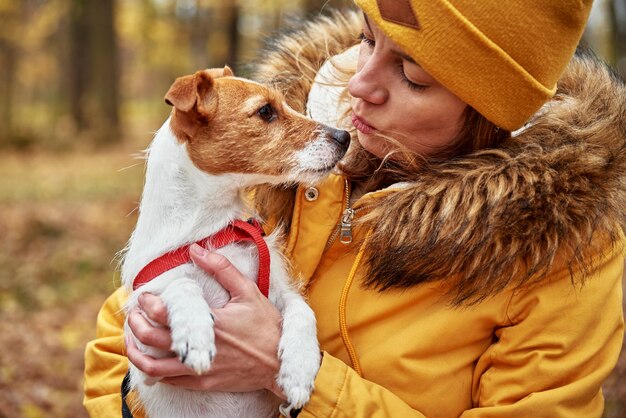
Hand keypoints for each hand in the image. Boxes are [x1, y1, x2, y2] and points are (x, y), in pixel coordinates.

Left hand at [126, 244, 285, 397]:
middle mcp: (201, 347)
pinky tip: (153, 358)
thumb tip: (196, 249)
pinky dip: (154, 370)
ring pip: (153, 367)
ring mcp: (200, 369)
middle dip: (135, 323)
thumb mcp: (248, 291)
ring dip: (136, 352)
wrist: (279, 363)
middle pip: (151, 339)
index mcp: (210, 323)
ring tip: (133, 339)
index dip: (147, 303)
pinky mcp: (203, 383)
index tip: (144, 295)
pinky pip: (169, 381)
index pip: (164, 314)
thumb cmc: (266, 325)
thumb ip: (222, 268)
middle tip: (134, 313)